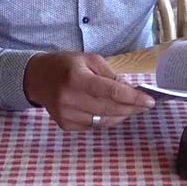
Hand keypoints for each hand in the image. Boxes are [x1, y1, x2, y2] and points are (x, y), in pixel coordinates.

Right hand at [23, 52, 155, 130]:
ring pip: (103, 122)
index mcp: (76, 79)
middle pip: (109, 109)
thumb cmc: (65, 65)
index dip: (133, 98)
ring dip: (120, 115)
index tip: (149, 101)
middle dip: (131, 108)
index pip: (111, 92)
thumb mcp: (88, 59)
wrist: (37, 78)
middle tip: (144, 105)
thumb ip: (109, 74)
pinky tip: (109, 111)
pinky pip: (93, 126)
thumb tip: (128, 90)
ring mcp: (66, 115)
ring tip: (129, 107)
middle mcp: (70, 99)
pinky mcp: (65, 125)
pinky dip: (105, 119)